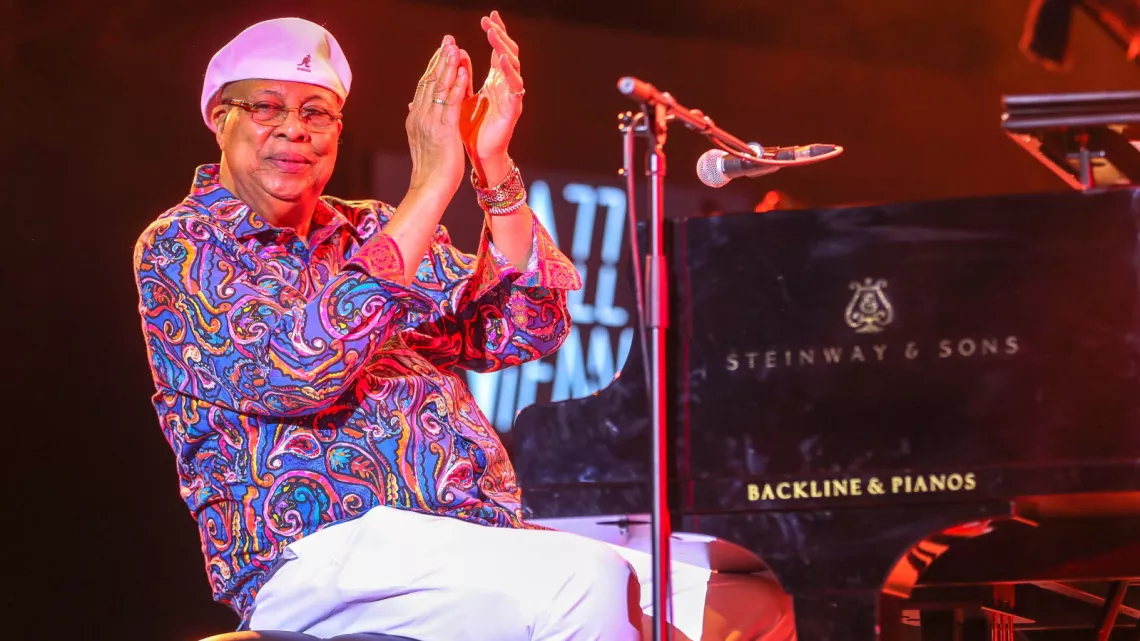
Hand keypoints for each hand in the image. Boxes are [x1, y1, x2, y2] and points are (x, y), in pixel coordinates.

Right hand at [406, 35, 470, 196]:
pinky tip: (463, 72)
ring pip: (440, 88)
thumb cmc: (430, 170)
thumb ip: (419, 122)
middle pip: (430, 81)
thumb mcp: (421, 141)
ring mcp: (431, 123)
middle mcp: (420, 117)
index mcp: (416, 118)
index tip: (441, 51)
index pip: (424, 87)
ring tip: (456, 48)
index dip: (433, 67)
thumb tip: (412, 108)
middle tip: (448, 40)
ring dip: (449, 66)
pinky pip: (452, 103)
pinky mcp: (444, 130)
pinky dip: (457, 86)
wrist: (429, 188)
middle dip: (440, 59)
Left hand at [460, 11, 524, 181]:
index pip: (498, 50)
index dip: (495, 33)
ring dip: (504, 48)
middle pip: (508, 53)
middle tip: (490, 21)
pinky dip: (509, 72)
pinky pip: (515, 86)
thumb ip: (461, 78)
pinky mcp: (513, 109)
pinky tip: (502, 59)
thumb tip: (457, 55)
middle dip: (499, 35)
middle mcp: (506, 86)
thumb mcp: (462, 97)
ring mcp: (511, 96)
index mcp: (496, 81)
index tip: (488, 16)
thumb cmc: (472, 129)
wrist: (479, 154)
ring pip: (513, 66)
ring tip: (494, 34)